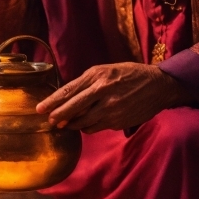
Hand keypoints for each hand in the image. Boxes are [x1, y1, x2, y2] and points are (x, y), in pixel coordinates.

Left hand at [36, 62, 190, 132]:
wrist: (158, 85)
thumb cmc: (129, 74)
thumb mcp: (107, 70)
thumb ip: (87, 82)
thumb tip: (67, 97)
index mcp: (97, 75)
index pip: (69, 90)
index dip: (52, 101)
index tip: (39, 109)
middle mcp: (103, 91)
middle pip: (73, 108)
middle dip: (58, 116)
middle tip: (49, 121)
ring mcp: (111, 108)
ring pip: (83, 121)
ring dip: (73, 124)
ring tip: (67, 123)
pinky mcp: (118, 121)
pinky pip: (96, 127)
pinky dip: (89, 127)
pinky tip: (87, 123)